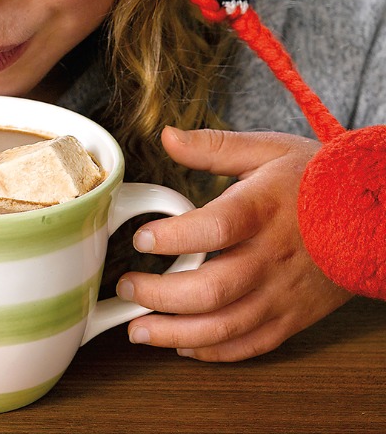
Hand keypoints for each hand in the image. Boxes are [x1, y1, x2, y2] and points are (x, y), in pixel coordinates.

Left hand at [119, 127, 351, 360]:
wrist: (376, 215)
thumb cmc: (316, 180)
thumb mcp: (265, 150)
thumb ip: (213, 147)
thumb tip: (166, 136)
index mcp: (262, 210)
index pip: (215, 229)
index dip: (174, 237)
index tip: (140, 239)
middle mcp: (272, 257)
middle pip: (212, 289)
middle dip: (160, 295)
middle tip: (126, 286)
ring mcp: (283, 292)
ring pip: (226, 326)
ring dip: (176, 334)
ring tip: (137, 329)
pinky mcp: (293, 317)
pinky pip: (251, 345)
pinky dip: (214, 352)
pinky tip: (183, 346)